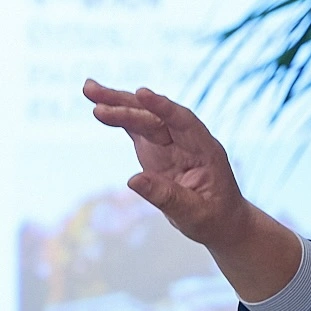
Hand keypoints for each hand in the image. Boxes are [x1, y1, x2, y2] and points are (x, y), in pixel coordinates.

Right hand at [84, 79, 249, 247]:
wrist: (222, 221)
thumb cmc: (214, 218)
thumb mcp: (194, 214)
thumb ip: (166, 197)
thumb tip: (133, 180)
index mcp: (204, 150)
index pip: (183, 122)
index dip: (162, 107)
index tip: (141, 93)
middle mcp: (186, 140)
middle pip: (155, 116)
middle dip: (126, 104)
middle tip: (95, 95)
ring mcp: (170, 142)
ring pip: (142, 118)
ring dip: (117, 103)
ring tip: (88, 89)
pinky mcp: (156, 149)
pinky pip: (136, 129)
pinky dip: (118, 118)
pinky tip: (98, 106)